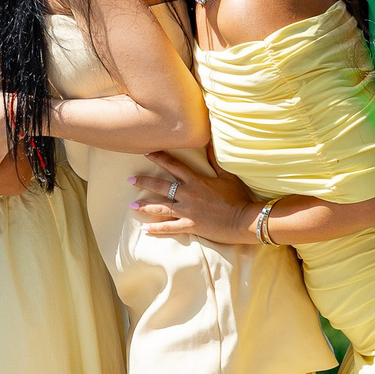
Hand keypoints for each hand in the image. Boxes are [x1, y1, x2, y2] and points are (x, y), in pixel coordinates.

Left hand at [129, 153, 258, 242]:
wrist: (244, 220)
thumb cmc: (238, 197)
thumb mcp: (228, 176)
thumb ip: (216, 161)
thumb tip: (210, 144)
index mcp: (196, 180)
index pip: (174, 165)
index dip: (159, 157)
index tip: (146, 152)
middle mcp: (188, 194)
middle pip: (161, 185)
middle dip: (144, 181)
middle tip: (129, 179)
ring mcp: (187, 211)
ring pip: (161, 207)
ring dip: (145, 206)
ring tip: (131, 204)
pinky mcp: (190, 226)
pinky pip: (169, 228)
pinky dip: (156, 229)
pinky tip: (144, 229)